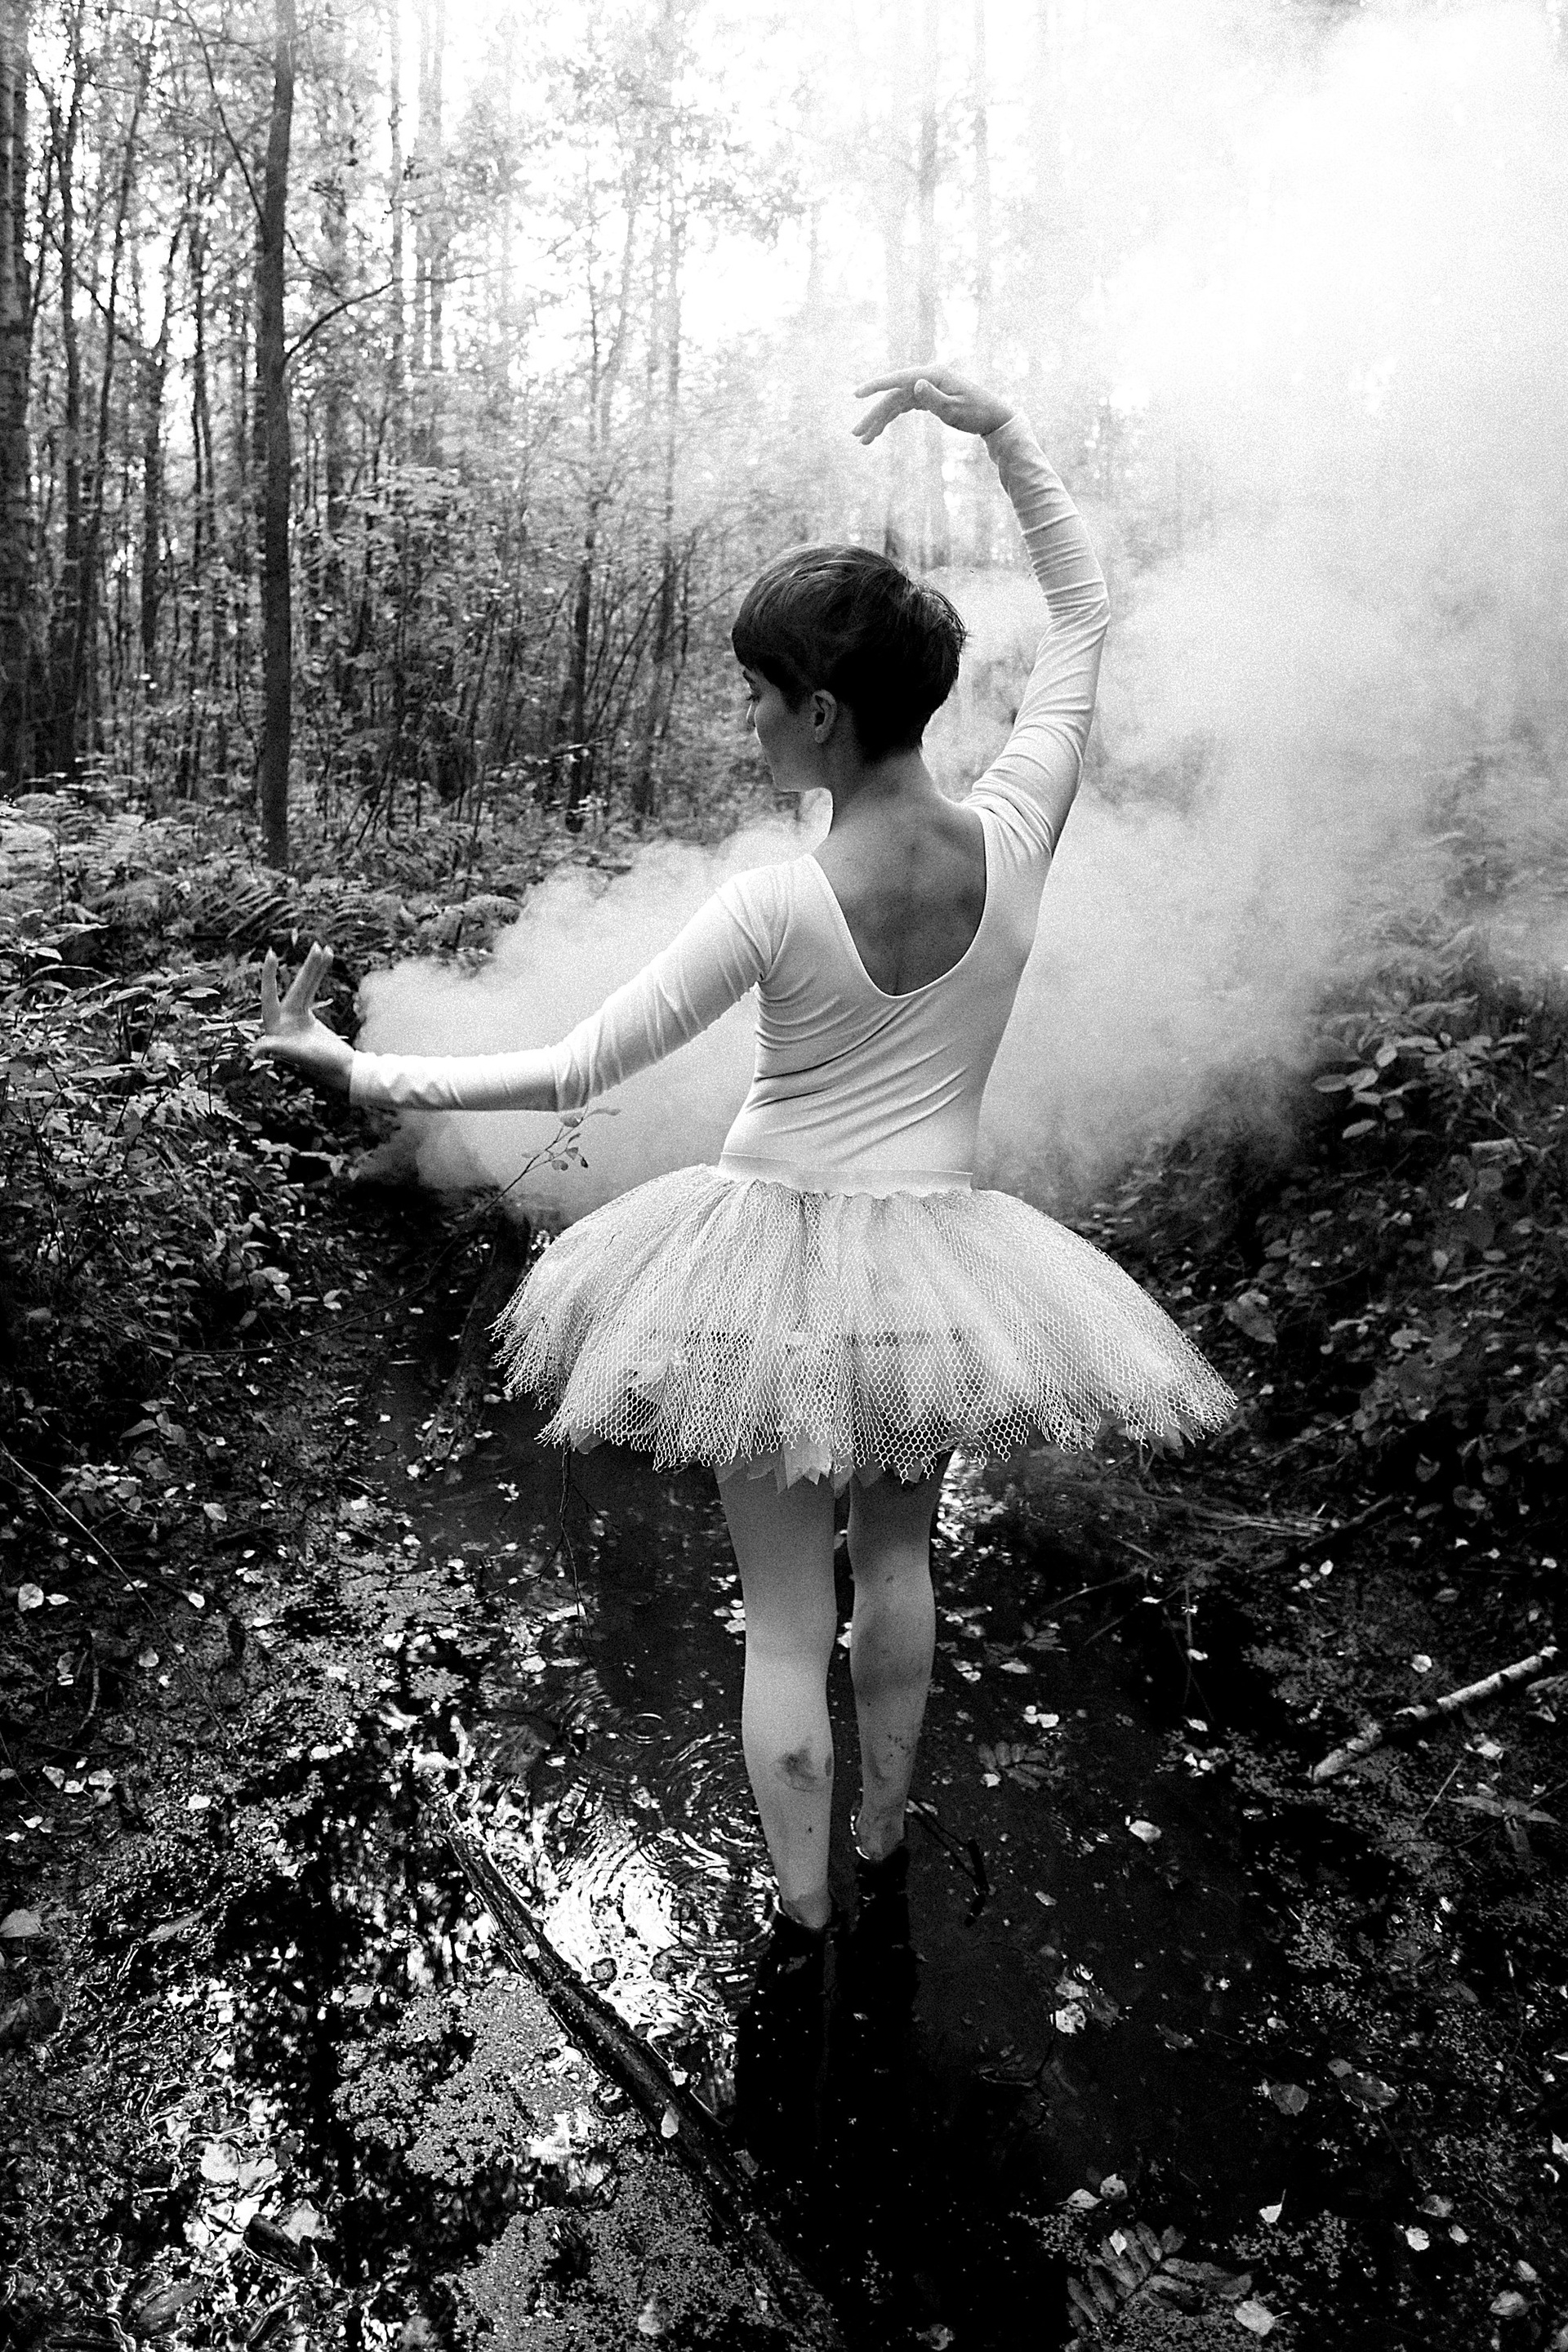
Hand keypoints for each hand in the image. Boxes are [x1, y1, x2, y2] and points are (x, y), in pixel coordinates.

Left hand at [250, 941, 353, 1092]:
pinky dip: (320, 977)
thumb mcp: (299, 1056)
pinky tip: (327, 960)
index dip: (269, 976)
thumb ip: (277, 1049)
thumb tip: (254, 1051)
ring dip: (315, 968)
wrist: (344, 1072)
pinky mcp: (306, 1017)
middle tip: (316, 945)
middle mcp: (282, 1020)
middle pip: (295, 987)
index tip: (271, 955)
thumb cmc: (323, 1066)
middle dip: (306, 967)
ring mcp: (294, 1017)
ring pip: (305, 986)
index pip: (269, 996)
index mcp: (276, 1027)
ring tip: (325, 948)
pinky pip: (312, 991)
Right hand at [851, 365, 1015, 445]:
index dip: (875, 387)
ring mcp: (926, 388)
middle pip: (892, 397)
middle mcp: (926, 379)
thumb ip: (934, 398)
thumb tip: (914, 384)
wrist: (994, 417)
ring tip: (864, 440)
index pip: (898, 380)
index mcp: (932, 376)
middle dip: (873, 416)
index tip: (857, 394)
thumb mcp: (955, 409)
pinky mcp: (928, 397)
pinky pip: (903, 408)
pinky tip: (879, 431)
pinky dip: (891, 419)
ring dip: (879, 421)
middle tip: (856, 435)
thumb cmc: (977, 413)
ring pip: (895, 404)